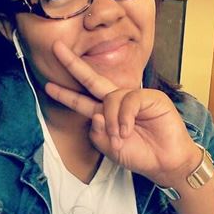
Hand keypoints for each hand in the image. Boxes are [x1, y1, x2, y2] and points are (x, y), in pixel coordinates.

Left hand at [45, 40, 199, 186]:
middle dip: (74, 65)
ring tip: (120, 138)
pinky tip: (128, 130)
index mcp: (107, 114)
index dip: (66, 94)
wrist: (165, 163)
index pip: (83, 100)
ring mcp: (134, 98)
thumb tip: (94, 114)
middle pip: (92, 80)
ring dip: (112, 121)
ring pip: (112, 98)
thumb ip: (98, 134)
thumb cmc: (140, 155)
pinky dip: (125, 117)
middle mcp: (118, 102)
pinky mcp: (151, 97)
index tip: (48, 86)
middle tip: (56, 49)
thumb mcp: (111, 150)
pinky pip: (130, 101)